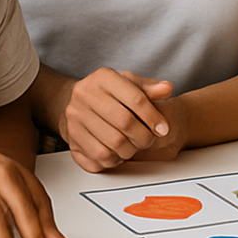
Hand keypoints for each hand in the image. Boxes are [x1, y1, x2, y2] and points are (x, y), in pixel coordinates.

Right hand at [60, 68, 178, 172]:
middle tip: (149, 139)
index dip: (153, 117)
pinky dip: (114, 160)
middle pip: (125, 122)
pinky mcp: (71, 139)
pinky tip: (119, 152)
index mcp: (103, 77)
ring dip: (131, 150)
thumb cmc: (110, 94)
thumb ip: (150, 88)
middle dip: (144, 136)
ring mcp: (74, 118)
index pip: (136, 98)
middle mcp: (84, 95)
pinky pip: (99, 158)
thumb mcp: (130, 85)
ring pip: (113, 143)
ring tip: (134, 145)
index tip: (163, 128)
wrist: (78, 104)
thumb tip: (167, 89)